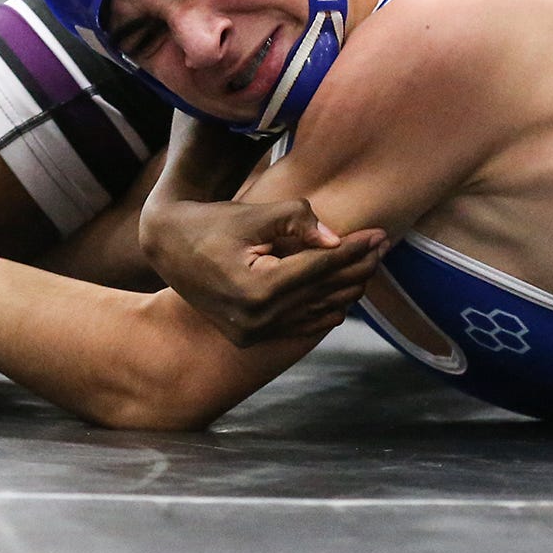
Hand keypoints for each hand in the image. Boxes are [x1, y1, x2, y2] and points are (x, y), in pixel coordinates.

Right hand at [141, 195, 387, 344]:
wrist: (169, 248)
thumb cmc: (212, 223)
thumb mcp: (254, 215)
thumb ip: (298, 221)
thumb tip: (336, 240)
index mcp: (257, 289)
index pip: (320, 267)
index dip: (353, 249)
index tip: (379, 234)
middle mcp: (257, 319)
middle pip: (324, 291)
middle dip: (357, 266)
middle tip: (382, 244)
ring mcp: (254, 333)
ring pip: (319, 310)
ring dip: (347, 286)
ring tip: (368, 260)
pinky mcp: (252, 338)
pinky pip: (303, 324)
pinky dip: (326, 305)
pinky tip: (344, 285)